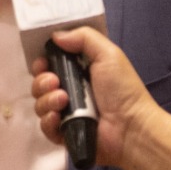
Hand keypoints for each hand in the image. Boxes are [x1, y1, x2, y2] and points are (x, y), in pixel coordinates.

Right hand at [30, 26, 159, 168]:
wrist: (130, 127)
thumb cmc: (122, 89)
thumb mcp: (108, 54)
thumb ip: (83, 37)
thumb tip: (55, 36)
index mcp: (79, 71)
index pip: (50, 65)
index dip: (42, 63)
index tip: (44, 62)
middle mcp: (70, 91)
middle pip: (40, 84)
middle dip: (42, 81)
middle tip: (55, 82)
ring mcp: (66, 114)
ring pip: (40, 104)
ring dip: (46, 100)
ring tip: (63, 101)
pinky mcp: (64, 133)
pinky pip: (45, 127)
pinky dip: (48, 121)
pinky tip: (59, 118)